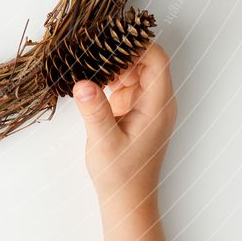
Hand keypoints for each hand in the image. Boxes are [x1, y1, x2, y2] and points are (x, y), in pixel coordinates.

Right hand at [73, 43, 178, 240]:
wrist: (126, 200)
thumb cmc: (121, 175)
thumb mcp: (105, 142)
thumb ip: (95, 111)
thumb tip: (84, 83)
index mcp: (158, 105)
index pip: (157, 60)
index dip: (136, 45)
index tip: (109, 40)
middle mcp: (156, 100)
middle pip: (145, 59)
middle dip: (120, 49)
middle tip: (91, 45)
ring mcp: (145, 103)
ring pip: (133, 67)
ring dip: (111, 61)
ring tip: (85, 56)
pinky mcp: (132, 108)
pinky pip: (123, 81)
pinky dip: (107, 74)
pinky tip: (88, 75)